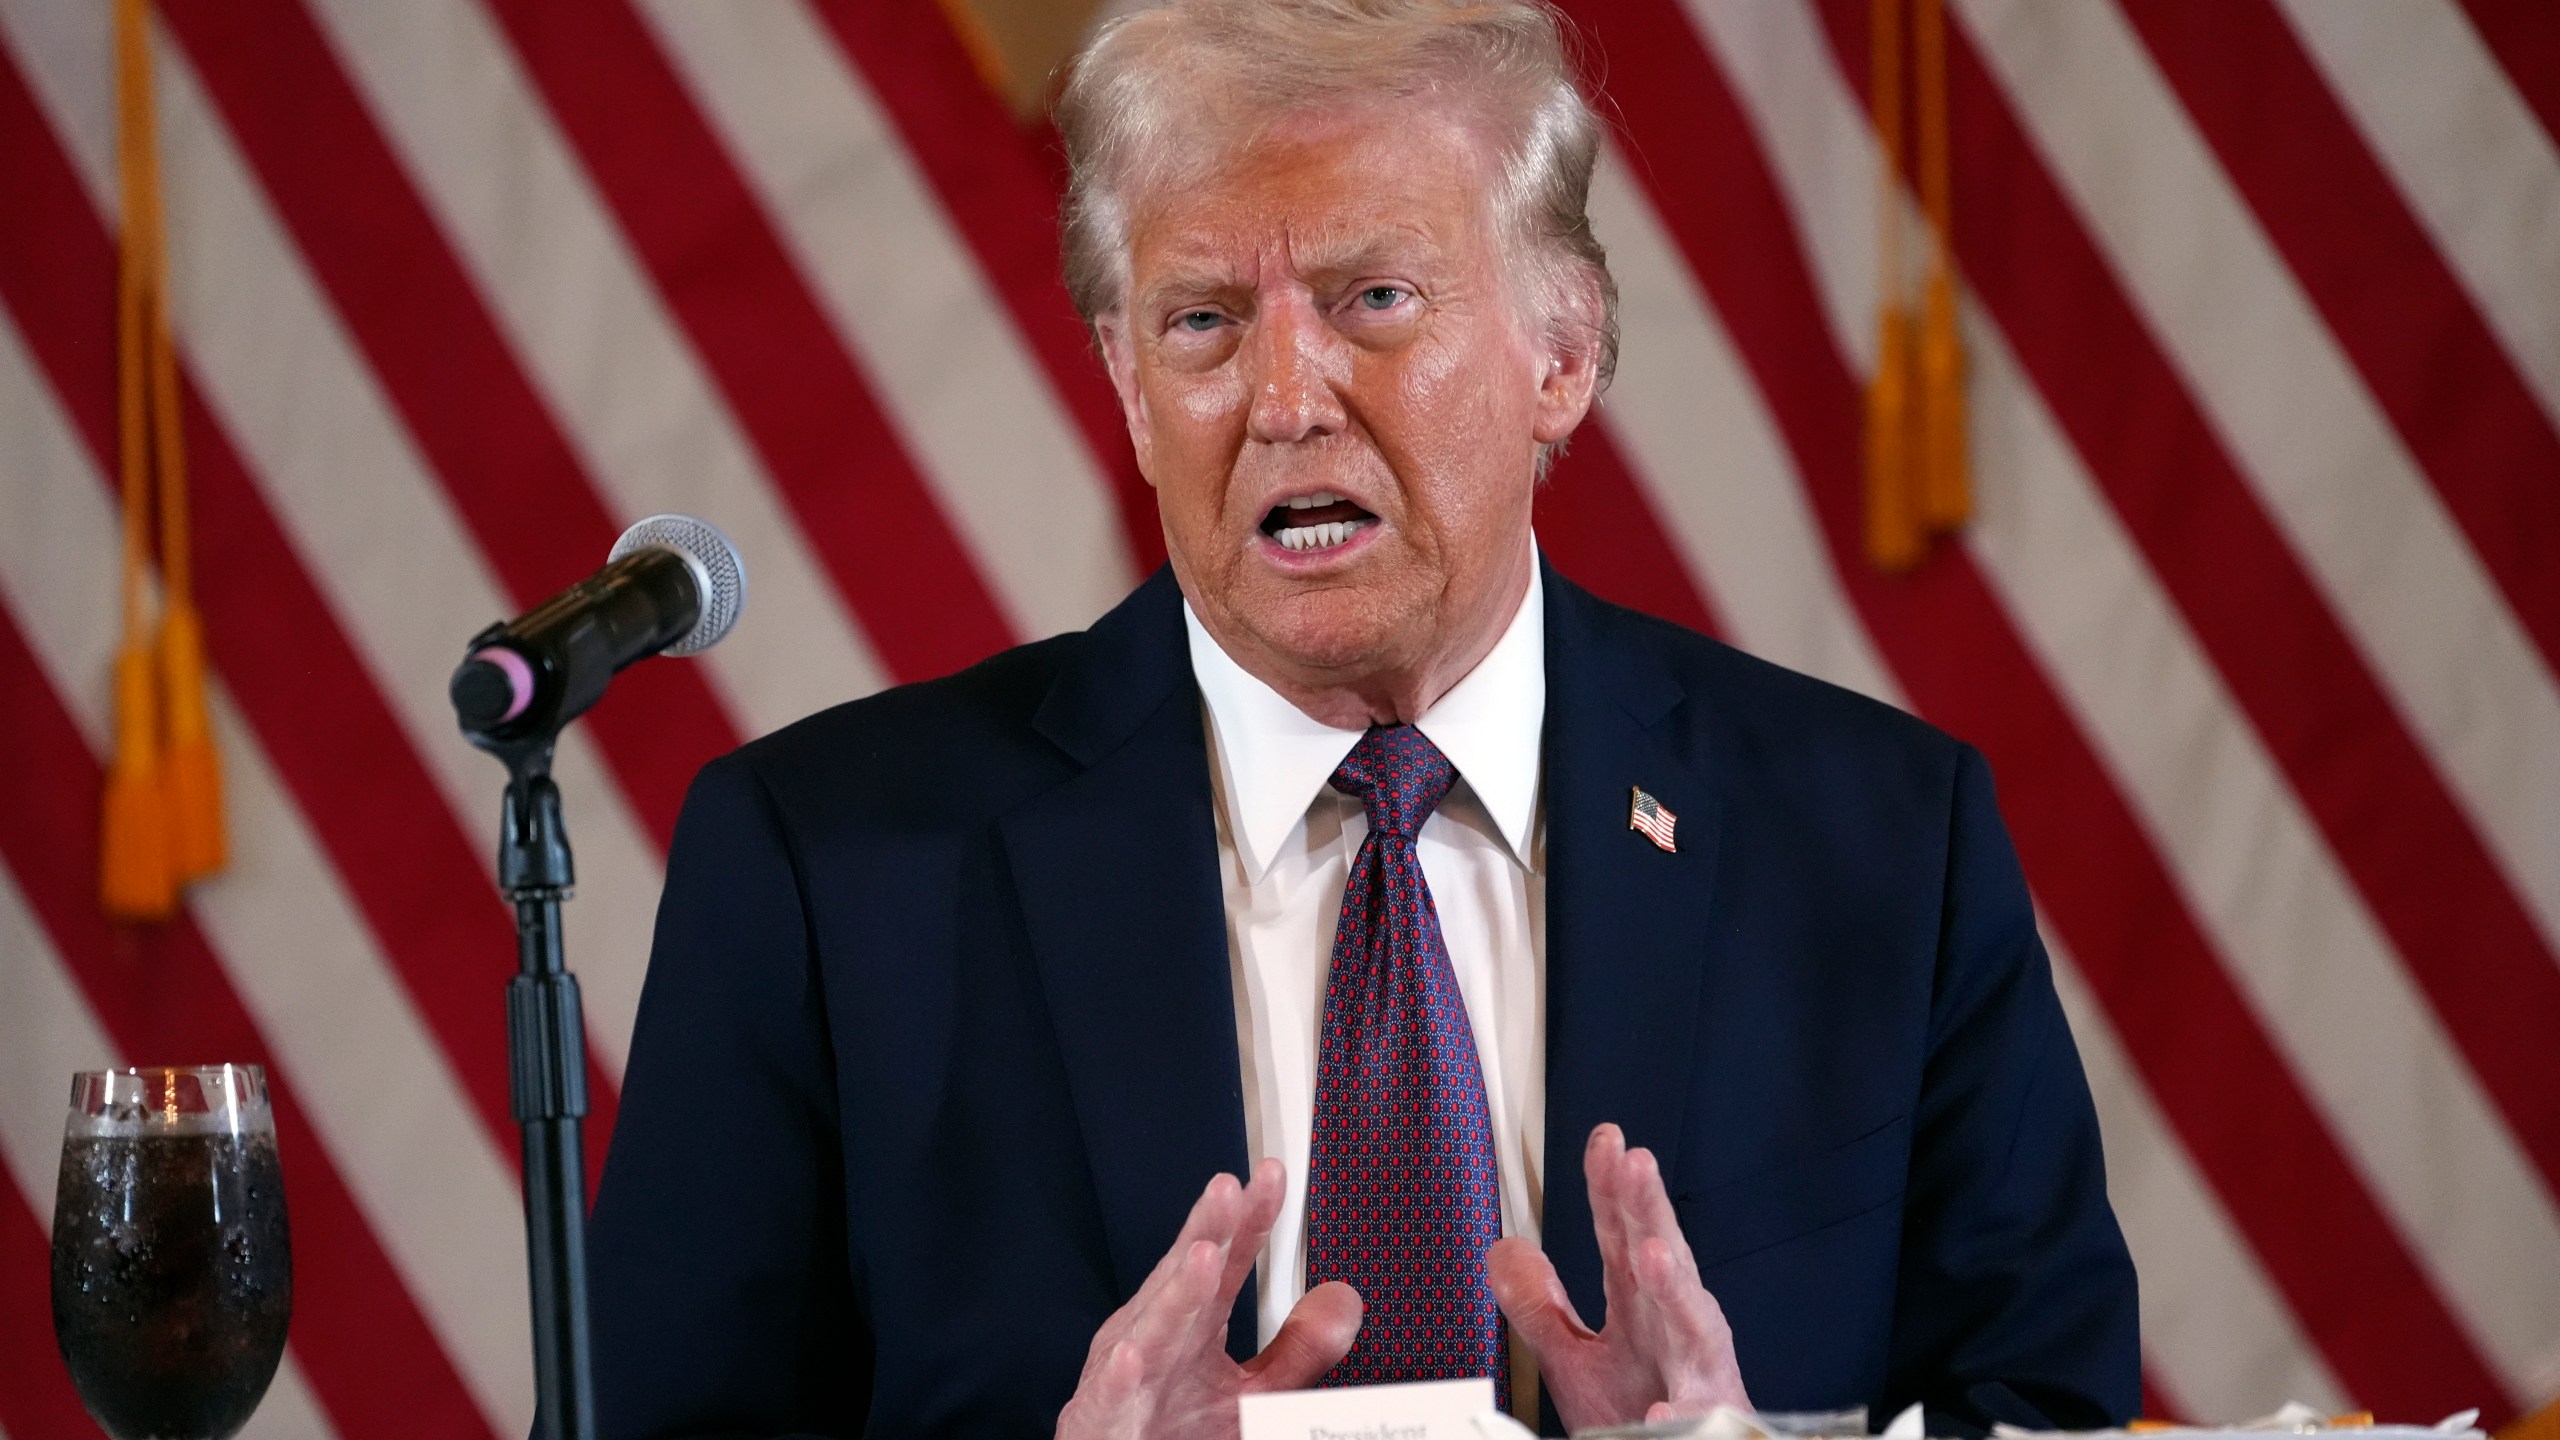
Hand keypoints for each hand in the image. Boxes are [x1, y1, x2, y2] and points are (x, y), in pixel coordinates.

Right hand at [1056, 1159, 1363, 1439]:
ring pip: (1152, 1330)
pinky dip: (1120, 1379)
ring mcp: (1130, 1378)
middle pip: (1186, 1279)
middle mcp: (1159, 1339)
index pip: (1227, 1262)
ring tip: (1205, 1257)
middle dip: (1207, 1232)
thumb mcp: (1252, 1393)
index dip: (1249, 1218)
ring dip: (1176, 1293)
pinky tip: (1132, 1357)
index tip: (1272, 1176)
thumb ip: (1299, 1348)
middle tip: (1229, 1191)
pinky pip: (1112, 1397)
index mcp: (1192, 1325)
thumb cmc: (1175, 1432)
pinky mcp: (1103, 1419)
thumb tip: (1344, 1300)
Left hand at [1489, 1123, 1748, 1428]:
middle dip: (1649, 1210)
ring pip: (1691, 1323)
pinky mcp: (1706, 1419)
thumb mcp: (1573, 1357)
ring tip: (1652, 1254)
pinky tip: (1661, 1407)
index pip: (1620, 1234)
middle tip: (1636, 1164)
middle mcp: (1670, 1327)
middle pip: (1660, 1256)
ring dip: (1673, 1287)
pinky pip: (1691, 1413)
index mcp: (1638, 1306)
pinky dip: (1679, 1409)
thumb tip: (1507, 1249)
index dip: (1610, 1187)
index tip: (1605, 1139)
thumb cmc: (1636, 1410)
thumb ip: (1541, 1305)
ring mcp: (1694, 1372)